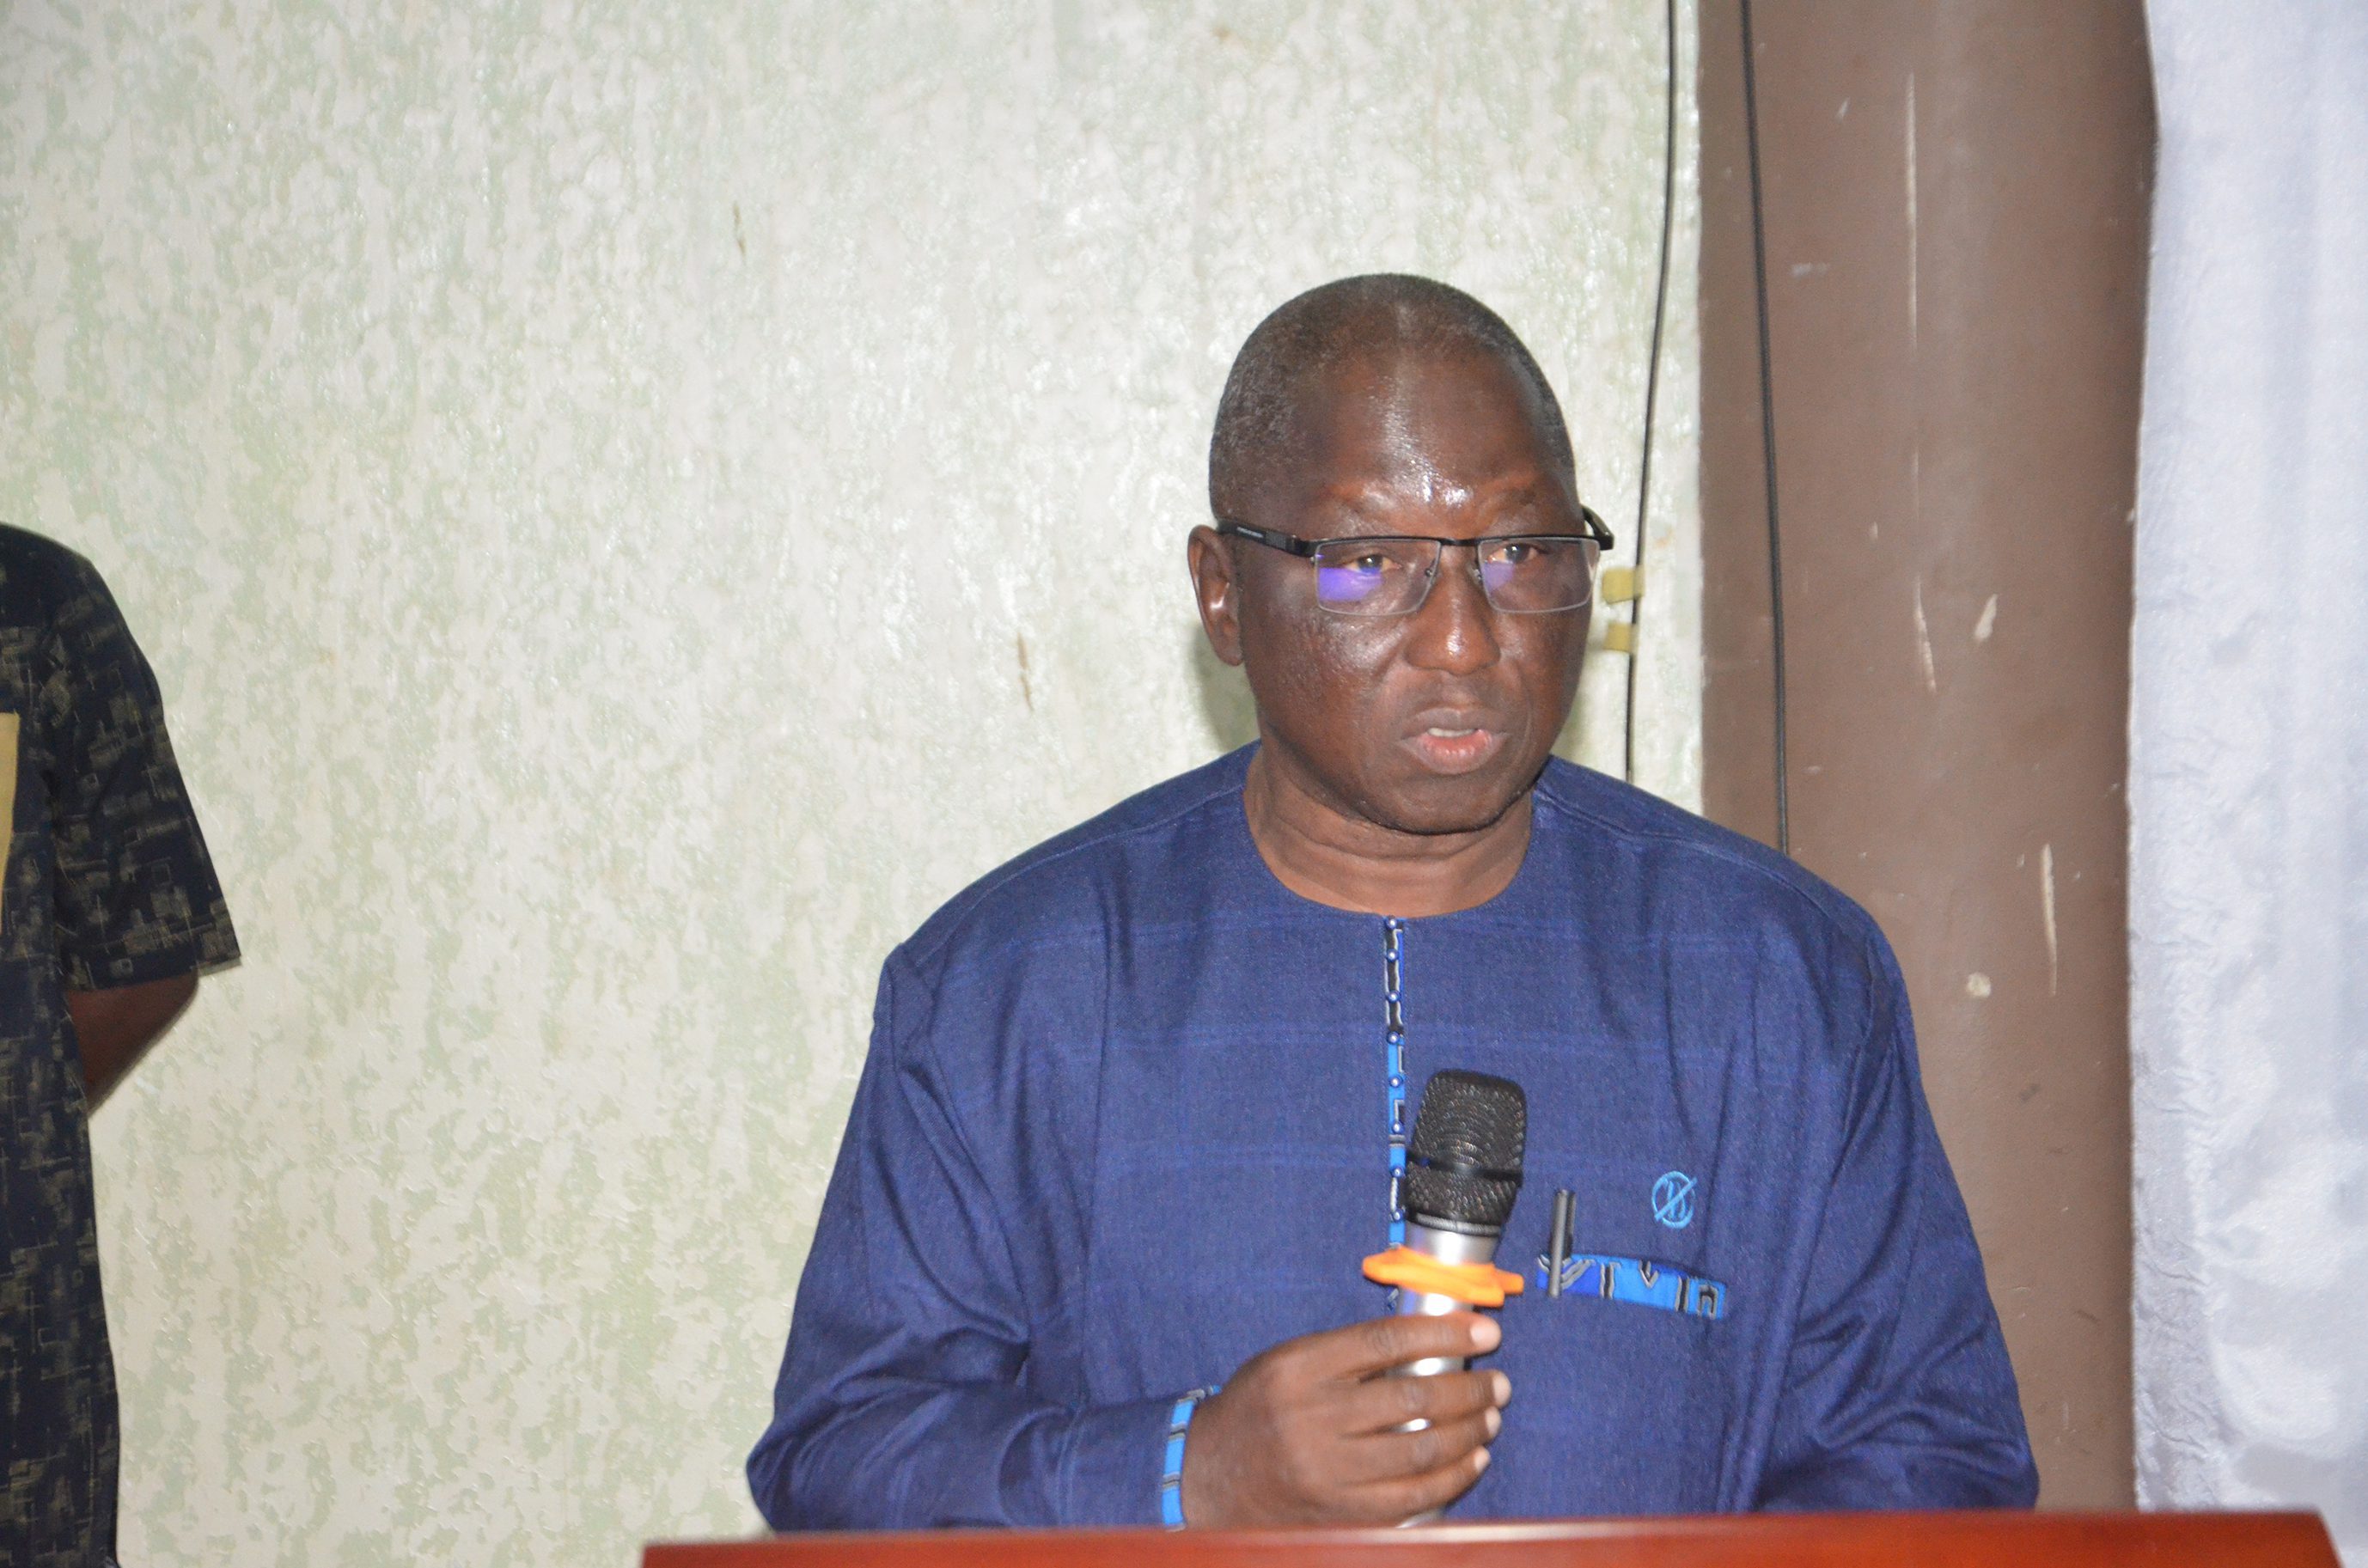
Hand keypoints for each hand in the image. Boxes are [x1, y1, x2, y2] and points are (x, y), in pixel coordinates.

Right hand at [1179, 1312, 1511, 1527]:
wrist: (1210, 1478)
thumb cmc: (1258, 1409)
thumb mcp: (1289, 1363)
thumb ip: (1349, 1354)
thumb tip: (1431, 1345)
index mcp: (1299, 1368)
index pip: (1385, 1341)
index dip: (1443, 1334)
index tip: (1484, 1329)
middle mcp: (1313, 1418)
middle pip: (1413, 1399)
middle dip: (1469, 1388)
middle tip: (1497, 1382)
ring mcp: (1328, 1472)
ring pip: (1421, 1451)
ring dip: (1469, 1431)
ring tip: (1490, 1416)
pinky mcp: (1342, 1513)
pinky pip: (1413, 1497)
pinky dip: (1452, 1477)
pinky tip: (1472, 1458)